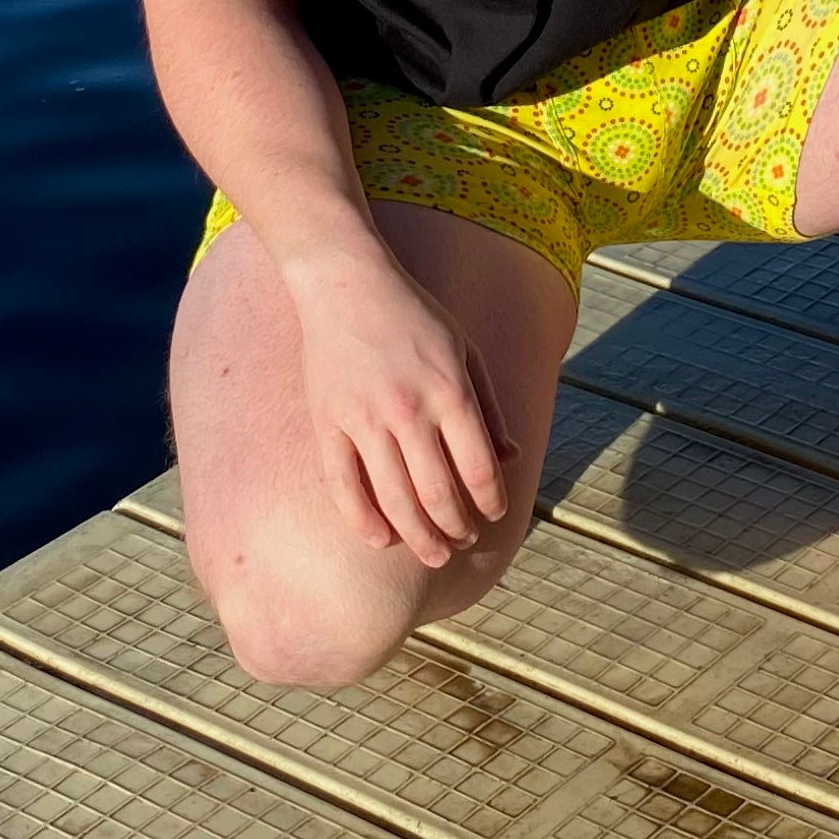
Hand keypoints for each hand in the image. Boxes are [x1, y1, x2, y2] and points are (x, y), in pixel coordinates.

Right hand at [285, 250, 518, 564]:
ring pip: (395, 499)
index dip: (490, 502)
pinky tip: (381, 539)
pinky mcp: (328, 423)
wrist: (345, 284)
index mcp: (448, 390)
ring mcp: (364, 418)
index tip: (492, 514)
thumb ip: (489, 405)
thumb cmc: (413, 315)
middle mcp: (408, 409)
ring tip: (433, 554)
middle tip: (462, 541)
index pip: (478, 467)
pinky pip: (344, 486)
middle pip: (438, 493)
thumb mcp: (465, 349)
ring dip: (419, 536)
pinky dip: (363, 520)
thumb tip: (511, 458)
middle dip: (456, 528)